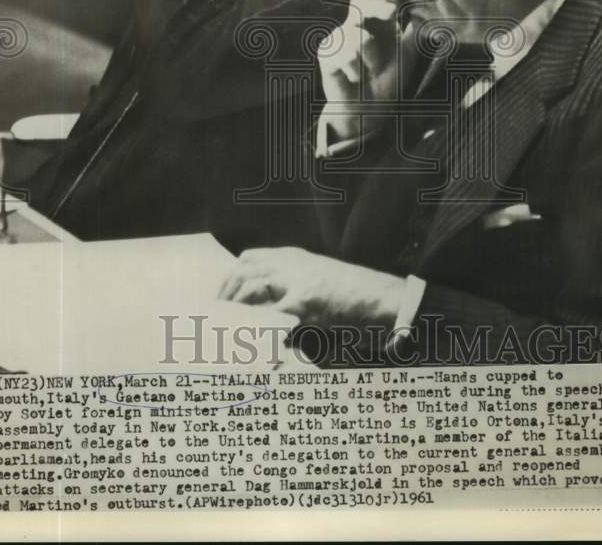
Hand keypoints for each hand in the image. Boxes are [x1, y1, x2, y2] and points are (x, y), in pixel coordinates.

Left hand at [218, 247, 403, 330]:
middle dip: (226, 295)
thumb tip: (262, 315)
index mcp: (295, 257)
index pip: (249, 258)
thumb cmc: (354, 298)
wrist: (385, 301)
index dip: (230, 279)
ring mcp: (298, 281)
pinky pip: (271, 317)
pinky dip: (258, 332)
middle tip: (216, 319)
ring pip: (252, 290)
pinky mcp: (305, 302)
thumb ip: (293, 289)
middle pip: (245, 270)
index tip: (219, 299)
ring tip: (228, 333)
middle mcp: (293, 264)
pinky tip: (253, 346)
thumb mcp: (320, 280)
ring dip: (237, 312)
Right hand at [317, 0, 402, 140]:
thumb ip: (415, 35)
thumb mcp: (407, 58)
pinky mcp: (326, 53)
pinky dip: (354, 70)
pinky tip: (354, 78)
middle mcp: (358, 25)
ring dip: (371, 58)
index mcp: (378, 23)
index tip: (396, 8)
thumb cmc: (387, 81)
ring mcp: (339, 37)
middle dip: (375, 4)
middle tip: (390, 12)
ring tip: (370, 72)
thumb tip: (426, 13)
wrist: (367, 110)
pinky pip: (343, 54)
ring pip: (356, 33)